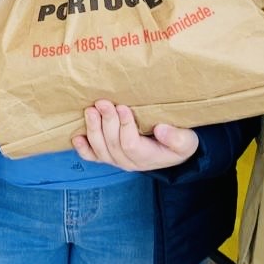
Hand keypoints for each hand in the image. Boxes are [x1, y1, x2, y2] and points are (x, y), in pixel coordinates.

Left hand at [73, 101, 198, 171]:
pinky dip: (83, 148)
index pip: (131, 144)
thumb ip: (177, 138)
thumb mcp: (186, 141)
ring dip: (93, 129)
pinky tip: (76, 136)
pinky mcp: (109, 156)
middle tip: (103, 102)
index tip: (124, 107)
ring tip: (90, 110)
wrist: (172, 152)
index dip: (125, 126)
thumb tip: (162, 130)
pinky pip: (92, 156)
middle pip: (112, 144)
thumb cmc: (179, 143)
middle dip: (106, 122)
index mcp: (147, 157)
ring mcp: (117, 160)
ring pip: (100, 148)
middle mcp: (129, 161)